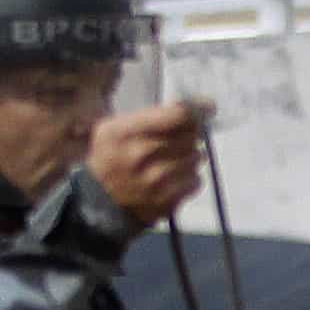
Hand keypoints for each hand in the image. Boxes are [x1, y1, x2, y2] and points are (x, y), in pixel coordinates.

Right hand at [88, 101, 207, 226]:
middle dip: (191, 133)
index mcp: (125, 132)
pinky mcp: (168, 200)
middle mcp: (141, 154)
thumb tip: (190, 108)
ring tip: (174, 159)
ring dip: (190, 156)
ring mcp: (156, 180)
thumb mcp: (113, 128)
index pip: (176, 115)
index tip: (208, 107)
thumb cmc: (110, 158)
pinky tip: (175, 177)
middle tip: (182, 137)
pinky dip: (190, 177)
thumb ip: (149, 116)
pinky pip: (196, 180)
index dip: (197, 110)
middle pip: (190, 136)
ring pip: (196, 158)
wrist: (102, 202)